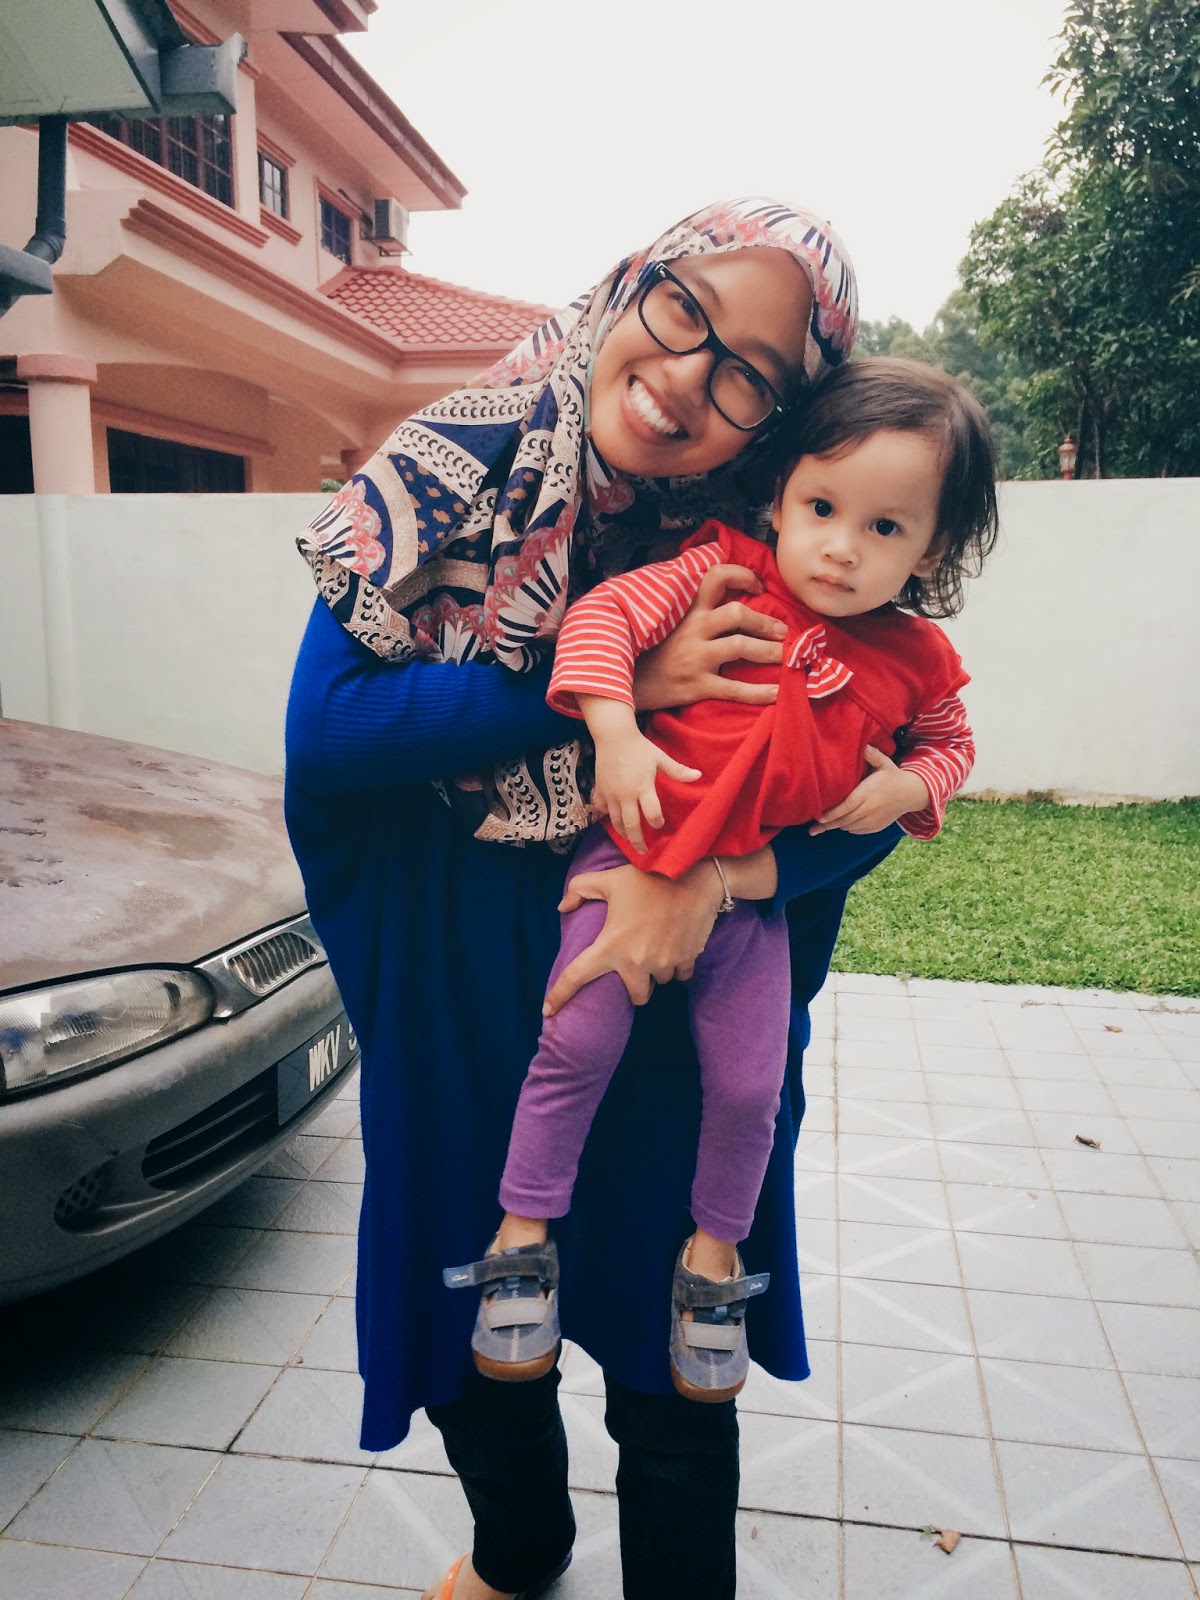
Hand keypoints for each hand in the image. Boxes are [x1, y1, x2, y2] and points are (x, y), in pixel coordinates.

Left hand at [542, 861, 725, 1015]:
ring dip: (657, 972)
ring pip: (660, 982)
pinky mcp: (688, 960)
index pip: (576, 977)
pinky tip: (676, 949)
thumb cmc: (648, 877)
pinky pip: (681, 975)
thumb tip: (563, 907)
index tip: (547, 1011)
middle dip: (636, 986)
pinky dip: (678, 966)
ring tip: (658, 949)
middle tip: (638, 966)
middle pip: (636, 996)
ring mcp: (664, 964)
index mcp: (611, 946)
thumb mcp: (609, 879)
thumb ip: (579, 889)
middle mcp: (637, 962)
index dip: (559, 996)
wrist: (694, 876)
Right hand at [592, 731, 699, 854]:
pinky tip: (611, 818)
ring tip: (629, 839)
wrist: (614, 736)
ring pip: (615, 821)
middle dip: (637, 840)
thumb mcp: (660, 758)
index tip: (660, 824)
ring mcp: (610, 794)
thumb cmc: (640, 747)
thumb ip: (678, 770)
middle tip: (642, 851)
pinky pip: (600, 808)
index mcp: (643, 787)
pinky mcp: (600, 790)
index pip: (652, 813)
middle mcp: (626, 795)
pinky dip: (605, 815)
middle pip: (631, 825)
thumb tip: (699, 775)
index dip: (657, 822)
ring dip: (623, 833)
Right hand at [633, 564, 787, 712]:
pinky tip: (777, 692)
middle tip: (783, 632)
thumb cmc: (654, 653)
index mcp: (688, 611)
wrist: (629, 684)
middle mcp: (693, 629)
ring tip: (786, 657)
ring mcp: (695, 657)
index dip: (742, 576)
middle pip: (736, 613)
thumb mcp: (669, 622)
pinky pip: (735, 688)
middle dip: (765, 622)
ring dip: (770, 652)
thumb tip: (730, 601)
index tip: (758, 585)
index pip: (716, 577)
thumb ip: (695, 610)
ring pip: (740, 646)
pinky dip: (760, 692)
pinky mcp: (697, 685)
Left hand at [809, 746, 929, 835]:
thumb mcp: (884, 763)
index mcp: (867, 794)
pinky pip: (857, 831)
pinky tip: (841, 823)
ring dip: (837, 825)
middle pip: (843, 820)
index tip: (818, 818)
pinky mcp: (875, 827)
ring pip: (849, 827)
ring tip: (822, 826)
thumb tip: (863, 744)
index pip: (845, 807)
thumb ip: (872, 754)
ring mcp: (872, 821)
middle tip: (812, 829)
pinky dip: (848, 828)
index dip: (831, 814)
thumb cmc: (893, 776)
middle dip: (827, 825)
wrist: (911, 794)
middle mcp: (868, 810)